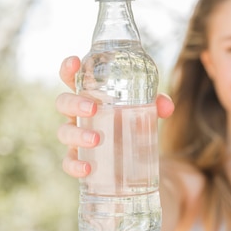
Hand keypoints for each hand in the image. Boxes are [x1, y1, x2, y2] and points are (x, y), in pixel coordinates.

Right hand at [56, 56, 173, 177]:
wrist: (133, 157)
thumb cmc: (130, 122)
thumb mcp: (143, 110)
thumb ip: (155, 104)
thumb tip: (166, 106)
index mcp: (89, 95)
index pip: (72, 78)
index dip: (68, 69)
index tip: (75, 61)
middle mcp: (78, 114)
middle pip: (64, 102)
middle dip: (75, 103)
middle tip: (93, 108)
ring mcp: (76, 136)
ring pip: (64, 132)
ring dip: (78, 134)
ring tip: (96, 139)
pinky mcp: (79, 158)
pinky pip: (68, 162)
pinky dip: (75, 165)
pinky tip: (87, 168)